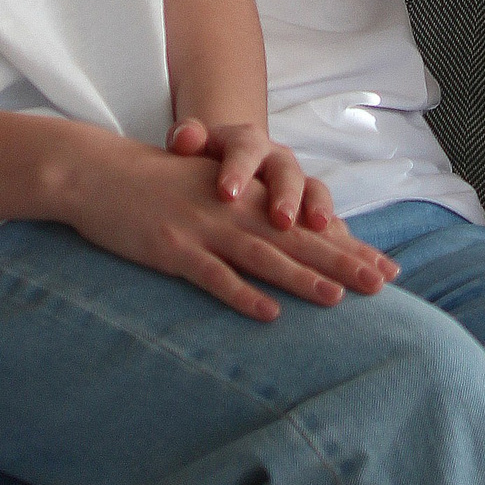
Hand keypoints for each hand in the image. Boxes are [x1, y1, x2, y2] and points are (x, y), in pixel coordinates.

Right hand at [65, 134, 397, 322]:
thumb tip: (287, 243)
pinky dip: (243, 294)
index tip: (385, 268)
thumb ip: (246, 214)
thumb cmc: (156, 186)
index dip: (347, 245)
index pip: (306, 223)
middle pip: (295, 237)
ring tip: (338, 298)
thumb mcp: (208, 192)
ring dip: (301, 277)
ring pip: (262, 253)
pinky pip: (213, 275)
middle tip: (382, 284)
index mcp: (246, 194)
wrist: (98, 171)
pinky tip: (269, 313)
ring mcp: (204, 226)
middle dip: (341, 260)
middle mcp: (233, 207)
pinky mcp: (174, 246)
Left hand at [167, 117, 336, 232]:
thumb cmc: (207, 160)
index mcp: (246, 143)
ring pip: (314, 192)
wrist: (235, 162)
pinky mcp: (311, 207)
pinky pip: (330, 219)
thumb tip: (183, 138)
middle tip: (280, 219)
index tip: (227, 193)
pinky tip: (345, 249)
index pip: (243, 150)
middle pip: (286, 171)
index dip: (237, 170)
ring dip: (319, 209)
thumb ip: (188, 138)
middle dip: (285, 194)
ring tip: (321, 228)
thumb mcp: (194, 146)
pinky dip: (338, 233)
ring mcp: (298, 182)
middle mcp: (277, 160)